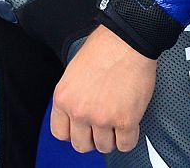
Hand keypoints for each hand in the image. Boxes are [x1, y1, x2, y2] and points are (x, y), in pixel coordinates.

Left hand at [49, 25, 157, 154]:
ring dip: (111, 138)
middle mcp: (79, 112)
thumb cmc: (101, 50)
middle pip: (81, 145)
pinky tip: (129, 126)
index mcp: (63, 99)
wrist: (125, 42)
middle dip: (92, 138)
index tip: (81, 129)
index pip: (60, 133)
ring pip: (104, 147)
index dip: (73, 132)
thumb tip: (77, 116)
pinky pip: (126, 144)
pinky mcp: (125, 121)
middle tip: (100, 127)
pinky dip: (128, 138)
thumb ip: (73, 97)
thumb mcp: (73, 74)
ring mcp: (102, 118)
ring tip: (116, 122)